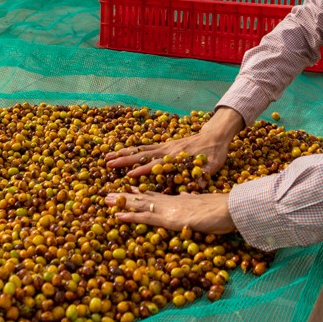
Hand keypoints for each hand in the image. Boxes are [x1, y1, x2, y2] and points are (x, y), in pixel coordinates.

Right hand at [104, 107, 244, 177]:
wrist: (214, 135)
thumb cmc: (213, 154)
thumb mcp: (211, 166)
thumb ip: (203, 175)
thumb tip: (198, 186)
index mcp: (176, 158)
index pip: (156, 165)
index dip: (143, 171)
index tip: (129, 176)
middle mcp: (167, 150)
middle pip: (142, 155)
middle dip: (124, 160)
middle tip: (108, 162)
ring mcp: (164, 146)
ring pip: (140, 149)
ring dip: (123, 152)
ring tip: (108, 155)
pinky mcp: (165, 144)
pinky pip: (145, 146)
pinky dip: (132, 148)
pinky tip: (122, 150)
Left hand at [104, 189, 235, 234]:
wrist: (228, 208)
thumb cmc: (220, 209)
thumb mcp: (203, 203)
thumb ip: (192, 199)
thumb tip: (184, 196)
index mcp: (177, 199)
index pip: (155, 195)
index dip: (140, 192)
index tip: (128, 189)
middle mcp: (169, 201)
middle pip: (143, 197)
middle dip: (125, 196)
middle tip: (109, 194)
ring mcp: (167, 209)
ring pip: (140, 204)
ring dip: (122, 202)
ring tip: (106, 200)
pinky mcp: (168, 218)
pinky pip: (145, 217)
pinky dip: (131, 216)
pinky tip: (118, 215)